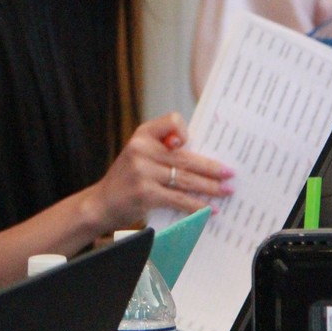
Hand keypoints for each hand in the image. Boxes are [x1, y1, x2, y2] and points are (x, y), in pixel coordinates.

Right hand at [87, 112, 233, 232]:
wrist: (101, 203)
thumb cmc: (127, 178)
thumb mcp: (139, 154)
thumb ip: (164, 149)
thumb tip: (202, 156)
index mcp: (142, 134)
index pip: (172, 121)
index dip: (186, 131)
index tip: (194, 144)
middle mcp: (142, 149)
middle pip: (186, 157)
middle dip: (212, 168)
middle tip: (230, 174)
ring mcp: (143, 172)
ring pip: (186, 179)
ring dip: (210, 187)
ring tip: (226, 191)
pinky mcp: (146, 194)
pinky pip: (179, 199)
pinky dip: (196, 205)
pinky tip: (209, 209)